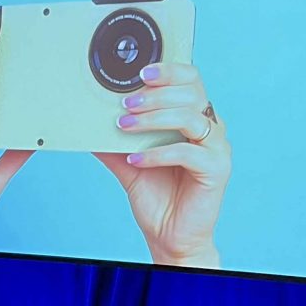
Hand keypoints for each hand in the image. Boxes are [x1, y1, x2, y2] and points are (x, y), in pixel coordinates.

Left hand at [93, 63, 230, 267]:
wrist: (169, 235)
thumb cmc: (156, 196)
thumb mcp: (128, 164)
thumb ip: (113, 143)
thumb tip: (88, 124)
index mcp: (194, 119)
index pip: (191, 81)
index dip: (170, 71)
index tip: (141, 72)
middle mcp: (210, 129)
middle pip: (192, 93)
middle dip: (155, 94)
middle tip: (127, 103)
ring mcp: (216, 149)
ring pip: (191, 118)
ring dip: (154, 119)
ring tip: (125, 125)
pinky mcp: (216, 170)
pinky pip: (188, 153)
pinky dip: (158, 153)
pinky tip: (135, 159)